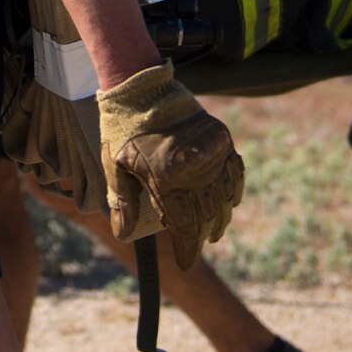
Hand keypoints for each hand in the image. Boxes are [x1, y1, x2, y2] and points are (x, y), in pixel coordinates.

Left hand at [96, 62, 242, 269]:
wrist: (143, 90)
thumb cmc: (124, 130)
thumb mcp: (116, 167)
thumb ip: (123, 202)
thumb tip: (124, 235)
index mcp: (167, 180)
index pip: (185, 226)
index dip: (188, 249)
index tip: (186, 262)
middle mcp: (194, 170)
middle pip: (206, 215)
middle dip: (202, 235)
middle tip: (197, 244)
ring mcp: (211, 154)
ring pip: (224, 197)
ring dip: (220, 217)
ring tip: (214, 231)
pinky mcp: (221, 138)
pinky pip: (235, 171)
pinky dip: (234, 190)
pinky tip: (230, 201)